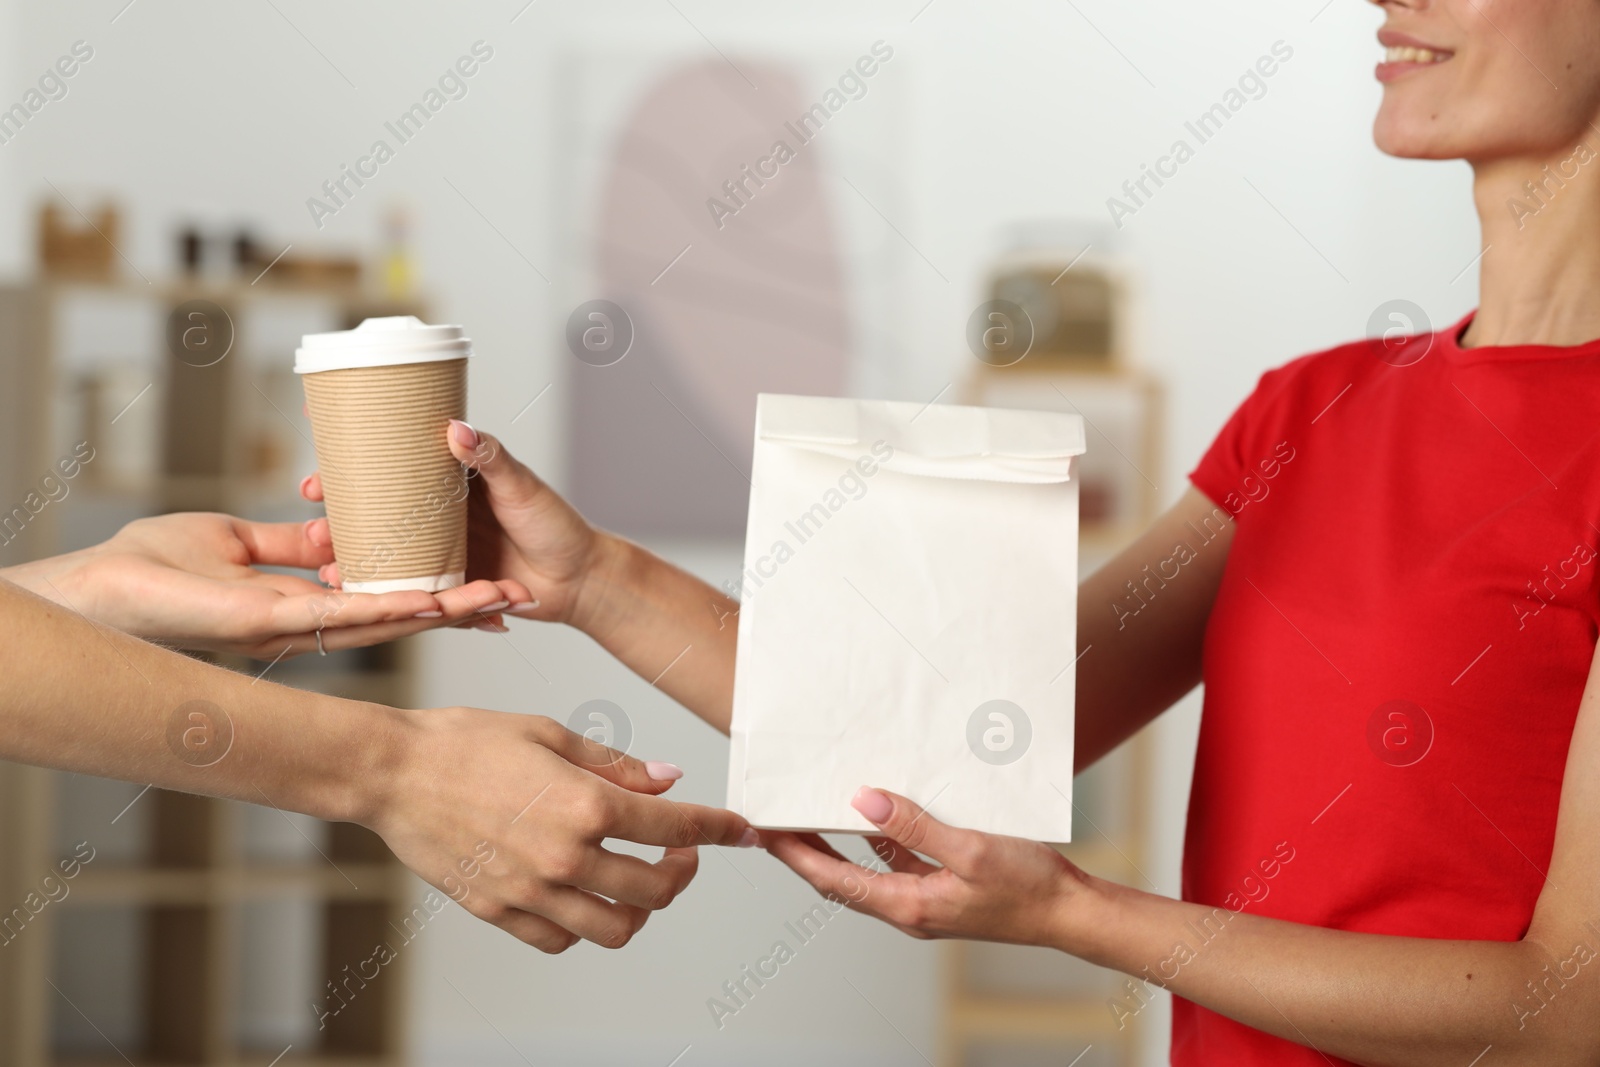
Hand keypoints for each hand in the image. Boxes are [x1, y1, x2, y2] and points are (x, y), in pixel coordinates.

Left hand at [6, 512, 532, 657]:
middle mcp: (311, 624)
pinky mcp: (273, 621)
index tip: (482, 581)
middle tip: (516, 598)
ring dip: (443, 610)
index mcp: (305, 604)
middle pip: (401, 615)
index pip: (385, 599)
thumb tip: (331, 530)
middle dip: (460, 607)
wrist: (100, 590)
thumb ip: (288, 542)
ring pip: (385, 620)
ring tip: (497, 601)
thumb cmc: (150, 569)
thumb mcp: (236, 538)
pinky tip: (431, 603)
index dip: (436, 594)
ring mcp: (296, 628)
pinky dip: (391, 608)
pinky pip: (344, 615)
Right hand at [301, 420, 604, 625]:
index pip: (392, 457)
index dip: (352, 451)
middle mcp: (433, 511)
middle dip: (334, 505)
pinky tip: (344, 585)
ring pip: (376, 544)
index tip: (316, 441)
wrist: (578, 582)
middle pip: (371, 503)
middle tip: (310, 501)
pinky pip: (400, 583)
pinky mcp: (440, 583)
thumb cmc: (556, 526)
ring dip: (343, 546)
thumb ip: (491, 459)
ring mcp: (433, 548)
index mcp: (448, 478)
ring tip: (321, 551)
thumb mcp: (522, 486)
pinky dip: (372, 584)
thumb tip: (455, 428)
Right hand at [371, 707, 756, 950]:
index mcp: (584, 804)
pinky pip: (561, 940)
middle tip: (680, 853)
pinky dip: (585, 926)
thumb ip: (615, 766)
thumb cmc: (466, 742)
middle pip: (656, 890)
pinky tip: (584, 894)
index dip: (720, 830)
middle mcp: (564, 856)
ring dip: (640, 908)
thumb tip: (667, 780)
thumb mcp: (551, 734)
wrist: (393, 772)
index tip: (743, 831)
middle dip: (682, 872)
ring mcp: (531, 892)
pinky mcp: (499, 911)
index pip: (676, 827)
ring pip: (615, 928)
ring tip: (637, 880)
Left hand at [762, 787, 1091, 946]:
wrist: (1070, 912)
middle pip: (840, 878)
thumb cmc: (1028, 888)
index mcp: (908, 905)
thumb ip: (914, 826)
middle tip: (776, 820)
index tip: (766, 832)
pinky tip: (876, 811)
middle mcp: (909, 907)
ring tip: (814, 808)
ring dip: (839, 843)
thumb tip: (863, 802)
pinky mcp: (943, 887)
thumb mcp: (970, 849)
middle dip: (805, 850)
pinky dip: (880, 839)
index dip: (795, 855)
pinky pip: (899, 861)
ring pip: (867, 869)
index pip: (832, 879)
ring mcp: (925, 899)